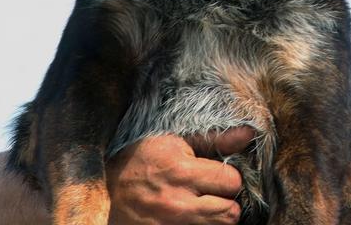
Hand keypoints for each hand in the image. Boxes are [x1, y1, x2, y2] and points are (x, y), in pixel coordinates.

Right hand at [107, 127, 253, 224]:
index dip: (228, 179)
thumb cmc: (138, 162)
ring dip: (215, 218)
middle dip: (226, 202)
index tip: (216, 177)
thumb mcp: (173, 142)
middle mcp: (177, 204)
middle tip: (212, 195)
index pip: (232, 182)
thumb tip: (250, 134)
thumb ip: (214, 140)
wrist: (100, 193)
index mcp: (182, 173)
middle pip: (230, 213)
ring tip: (201, 206)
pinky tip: (191, 217)